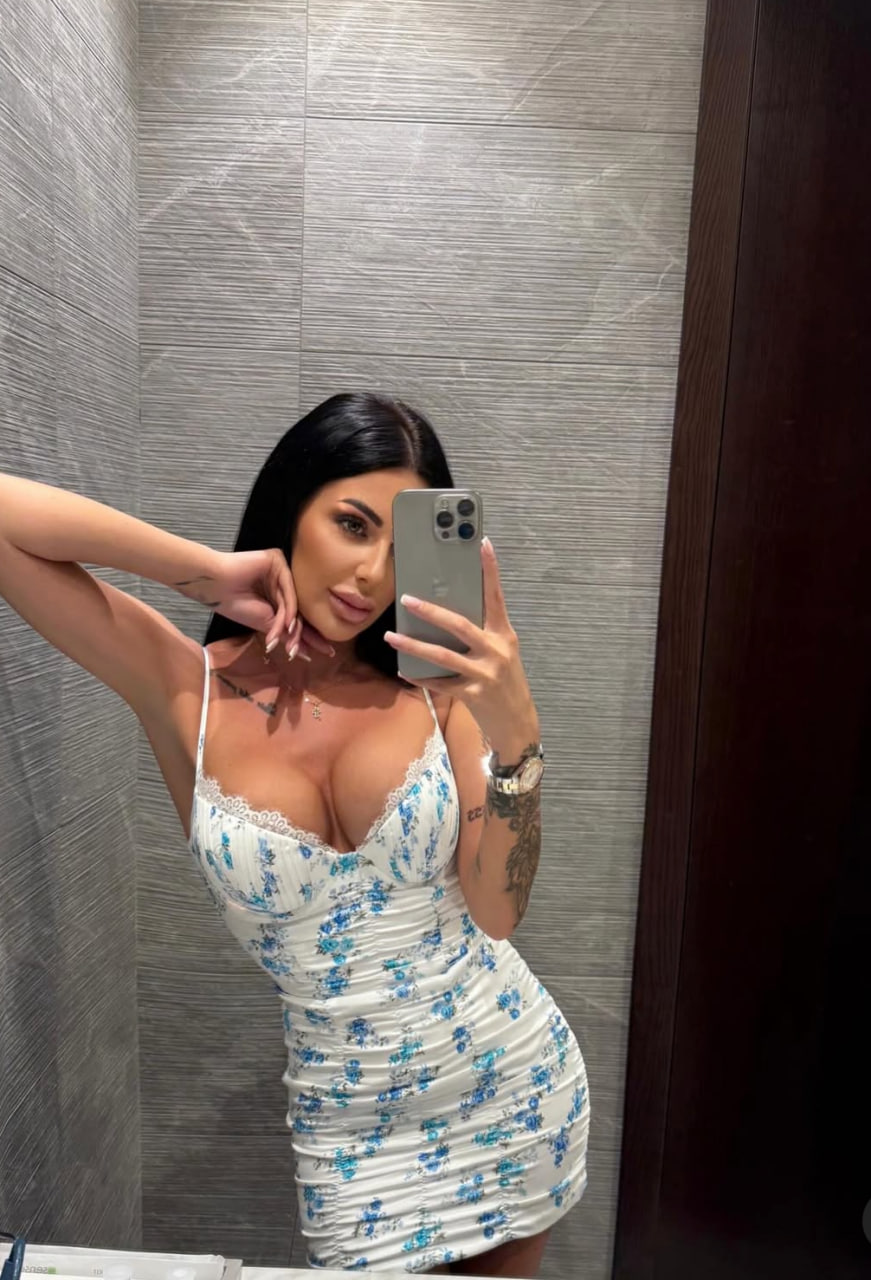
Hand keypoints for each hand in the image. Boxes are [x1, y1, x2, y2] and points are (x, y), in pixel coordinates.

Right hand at [210, 548, 333, 659]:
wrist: (215, 586)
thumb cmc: (235, 604)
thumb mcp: (265, 623)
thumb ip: (286, 632)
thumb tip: (307, 651)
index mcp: (279, 595)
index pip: (298, 617)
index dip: (310, 636)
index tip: (325, 653)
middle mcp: (283, 582)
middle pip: (300, 610)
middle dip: (310, 634)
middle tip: (326, 651)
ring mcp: (282, 570)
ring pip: (294, 603)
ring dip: (291, 628)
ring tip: (291, 648)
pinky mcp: (278, 561)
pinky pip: (288, 589)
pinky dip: (288, 609)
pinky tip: (287, 625)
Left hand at [383, 537, 539, 753]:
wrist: (518, 724)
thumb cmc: (505, 683)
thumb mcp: (501, 653)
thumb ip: (482, 634)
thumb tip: (446, 615)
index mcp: (504, 635)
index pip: (496, 596)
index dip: (490, 569)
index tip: (482, 543)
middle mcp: (496, 650)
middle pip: (459, 625)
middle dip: (431, 611)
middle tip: (406, 600)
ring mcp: (485, 674)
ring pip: (443, 655)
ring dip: (413, 645)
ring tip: (390, 637)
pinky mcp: (473, 695)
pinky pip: (439, 682)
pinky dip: (420, 676)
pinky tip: (404, 670)